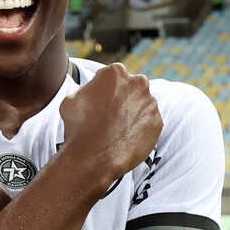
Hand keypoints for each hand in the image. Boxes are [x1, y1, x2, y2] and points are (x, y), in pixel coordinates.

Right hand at [59, 63, 161, 186]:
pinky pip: (149, 123)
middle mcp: (138, 83)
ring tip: (117, 129)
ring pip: (142, 104)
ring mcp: (150, 103)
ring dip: (133, 113)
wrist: (94, 157)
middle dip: (123, 97)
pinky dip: (140, 128)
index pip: (112, 76)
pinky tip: (126, 137)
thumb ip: (87, 89)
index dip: (105, 90)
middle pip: (131, 87)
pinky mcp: (157, 122)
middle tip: (111, 115)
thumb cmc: (79, 127)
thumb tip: (93, 90)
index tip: (100, 102)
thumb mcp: (71, 99)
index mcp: (116, 72)